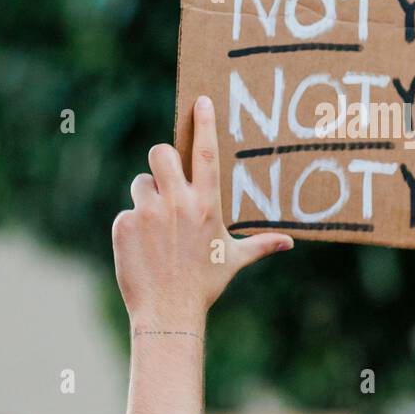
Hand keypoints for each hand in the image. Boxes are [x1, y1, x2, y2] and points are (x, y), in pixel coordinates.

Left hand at [112, 95, 292, 330]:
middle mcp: (178, 203)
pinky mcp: (125, 225)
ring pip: (140, 183)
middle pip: (161, 153)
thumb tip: (289, 244)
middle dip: (162, 160)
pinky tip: (142, 248)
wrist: (168, 313)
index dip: (203, 123)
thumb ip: (261, 245)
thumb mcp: (234, 261)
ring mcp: (149, 212)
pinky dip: (132, 227)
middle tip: (165, 180)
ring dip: (146, 198)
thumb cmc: (204, 285)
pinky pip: (126, 212)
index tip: (200, 100)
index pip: (206, 153)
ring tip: (156, 228)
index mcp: (207, 205)